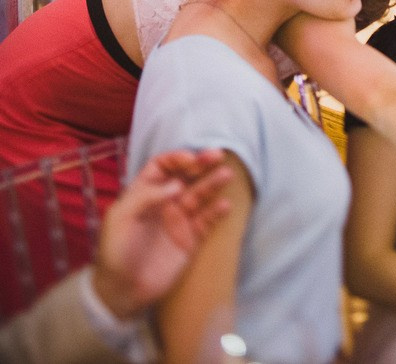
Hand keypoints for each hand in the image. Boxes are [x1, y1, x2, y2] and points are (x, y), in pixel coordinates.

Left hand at [92, 149, 232, 318]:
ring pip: (200, 195)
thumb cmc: (116, 252)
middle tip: (217, 156)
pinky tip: (225, 205)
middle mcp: (164, 203)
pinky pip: (208, 221)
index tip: (190, 159)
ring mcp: (179, 220)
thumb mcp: (120, 220)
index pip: (162, 167)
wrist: (123, 291)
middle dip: (201, 164)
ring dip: (213, 183)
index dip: (176, 159)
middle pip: (186, 176)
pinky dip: (217, 212)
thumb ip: (145, 197)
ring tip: (226, 175)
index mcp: (143, 194)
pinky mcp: (191, 239)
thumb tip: (177, 184)